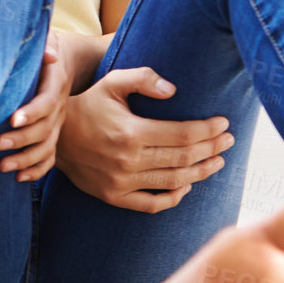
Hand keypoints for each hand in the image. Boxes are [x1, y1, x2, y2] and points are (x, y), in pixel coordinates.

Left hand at [0, 31, 72, 181]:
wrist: (67, 61)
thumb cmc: (47, 48)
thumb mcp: (50, 38)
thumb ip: (48, 43)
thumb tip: (50, 55)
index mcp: (55, 85)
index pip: (47, 102)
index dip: (32, 112)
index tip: (12, 120)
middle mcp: (59, 108)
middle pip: (45, 129)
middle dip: (22, 140)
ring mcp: (57, 123)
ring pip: (47, 147)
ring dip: (26, 160)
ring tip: (3, 166)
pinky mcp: (53, 133)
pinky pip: (50, 156)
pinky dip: (37, 169)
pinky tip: (20, 178)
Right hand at [55, 64, 234, 210]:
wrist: (54, 135)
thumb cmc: (88, 104)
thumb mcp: (111, 82)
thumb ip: (143, 78)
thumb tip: (174, 90)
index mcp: (131, 132)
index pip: (183, 134)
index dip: (208, 130)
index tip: (224, 124)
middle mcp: (128, 160)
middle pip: (183, 158)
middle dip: (212, 148)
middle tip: (229, 140)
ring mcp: (121, 182)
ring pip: (173, 182)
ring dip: (201, 173)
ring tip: (218, 161)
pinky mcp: (114, 197)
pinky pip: (151, 204)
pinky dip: (173, 198)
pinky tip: (187, 186)